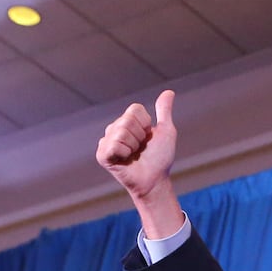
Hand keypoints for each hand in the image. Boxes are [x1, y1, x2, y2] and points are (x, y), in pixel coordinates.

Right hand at [96, 90, 183, 237]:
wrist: (155, 179)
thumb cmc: (160, 157)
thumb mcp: (166, 132)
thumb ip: (164, 111)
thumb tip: (169, 91)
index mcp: (128, 121)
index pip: (135, 109)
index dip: (147, 124)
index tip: (148, 137)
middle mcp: (115, 129)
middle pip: (127, 120)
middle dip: (140, 136)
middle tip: (141, 149)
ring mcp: (106, 141)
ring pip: (121, 132)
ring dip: (134, 146)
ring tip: (134, 155)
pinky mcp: (102, 155)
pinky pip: (113, 145)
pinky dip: (124, 153)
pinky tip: (125, 160)